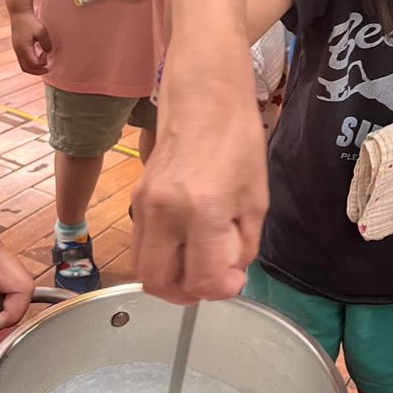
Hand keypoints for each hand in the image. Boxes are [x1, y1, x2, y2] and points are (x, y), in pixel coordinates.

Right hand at [10, 11, 50, 74]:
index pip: (34, 64)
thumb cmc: (31, 22)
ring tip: (43, 66)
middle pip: (26, 68)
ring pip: (23, 65)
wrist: (19, 13)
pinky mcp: (16, 47)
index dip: (43, 62)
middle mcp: (18, 51)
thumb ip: (46, 44)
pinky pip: (22, 60)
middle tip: (47, 70)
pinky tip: (37, 58)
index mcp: (24, 48)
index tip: (46, 53)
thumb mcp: (42, 31)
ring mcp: (16, 49)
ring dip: (33, 68)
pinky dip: (30, 63)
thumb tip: (47, 52)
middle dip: (37, 72)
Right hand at [133, 61, 268, 302]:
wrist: (205, 98)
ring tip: (197, 265)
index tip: (234, 281)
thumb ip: (243, 244)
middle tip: (209, 284)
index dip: (220, 291)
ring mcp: (144, 204)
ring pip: (142, 266)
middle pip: (157, 282)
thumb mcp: (257, 199)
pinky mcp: (136, 197)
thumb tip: (229, 274)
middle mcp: (165, 212)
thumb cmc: (238, 141)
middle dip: (184, 294)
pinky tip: (185, 243)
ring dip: (169, 276)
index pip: (200, 279)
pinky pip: (141, 243)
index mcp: (203, 211)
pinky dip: (160, 255)